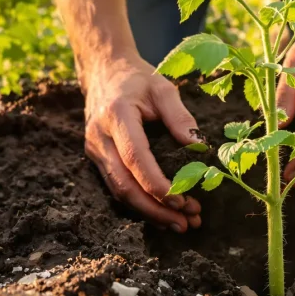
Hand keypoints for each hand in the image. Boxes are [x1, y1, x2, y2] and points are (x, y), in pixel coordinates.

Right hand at [82, 54, 202, 232]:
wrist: (103, 71)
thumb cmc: (138, 79)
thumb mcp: (163, 88)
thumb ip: (180, 117)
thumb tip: (200, 148)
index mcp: (116, 115)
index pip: (135, 158)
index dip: (157, 184)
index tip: (182, 201)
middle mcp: (99, 137)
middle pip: (124, 184)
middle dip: (156, 209)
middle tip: (186, 223)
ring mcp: (94, 150)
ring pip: (119, 192)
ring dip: (149, 212)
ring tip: (180, 224)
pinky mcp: (97, 158)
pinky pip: (116, 188)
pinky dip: (140, 205)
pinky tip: (162, 214)